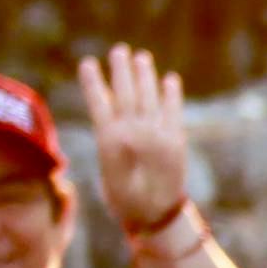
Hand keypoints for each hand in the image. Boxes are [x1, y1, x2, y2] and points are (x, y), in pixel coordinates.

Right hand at [77, 43, 194, 238]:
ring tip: (141, 57)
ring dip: (146, 76)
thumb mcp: (107, 171)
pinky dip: (172, 95)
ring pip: (150, 98)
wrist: (157, 218)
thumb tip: (111, 120)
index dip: (93, 82)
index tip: (88, 62)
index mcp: (111, 142)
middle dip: (122, 70)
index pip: (99, 104)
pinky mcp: (178, 142)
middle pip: (127, 94)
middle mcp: (136, 135)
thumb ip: (109, 142)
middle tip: (119, 49)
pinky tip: (169, 79)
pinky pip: (174, 112)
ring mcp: (159, 136)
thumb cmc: (125, 199)